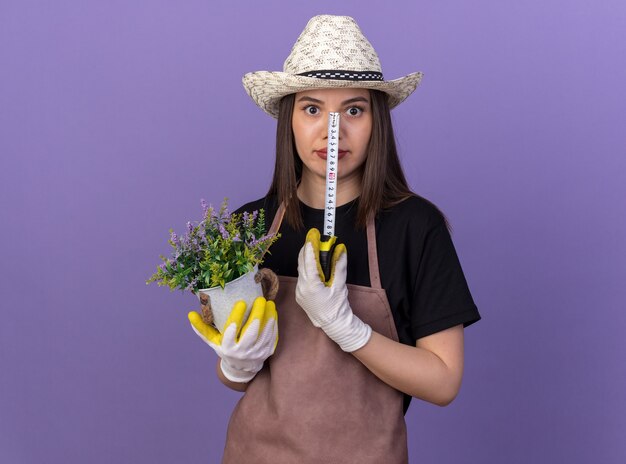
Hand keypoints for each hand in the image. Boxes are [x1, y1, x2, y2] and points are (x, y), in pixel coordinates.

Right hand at [188, 296, 277, 382]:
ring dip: (268, 317)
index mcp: (228, 347)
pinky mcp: (267, 352)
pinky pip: (272, 336)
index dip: (236, 316)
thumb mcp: (213, 340)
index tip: (241, 302)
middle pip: (251, 332)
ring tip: (268, 302)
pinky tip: (273, 312)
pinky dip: (273, 324)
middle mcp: (242, 352)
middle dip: (256, 314)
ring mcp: (257, 353)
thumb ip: (202, 328)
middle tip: (259, 299)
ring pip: (264, 333)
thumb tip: (190, 314)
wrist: (242, 368)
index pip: (232, 331)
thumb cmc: (225, 347)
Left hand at [295, 229, 371, 351]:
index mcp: (311, 285)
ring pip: (301, 269)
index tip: (312, 236)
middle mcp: (301, 288)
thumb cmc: (338, 306)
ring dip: (306, 258)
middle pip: (301, 263)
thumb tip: (341, 249)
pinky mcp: (300, 295)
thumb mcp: (340, 285)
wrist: (333, 324)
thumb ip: (339, 266)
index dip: (310, 247)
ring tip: (314, 248)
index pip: (308, 261)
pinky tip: (313, 264)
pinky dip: (306, 268)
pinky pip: (302, 277)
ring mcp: (299, 292)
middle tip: (313, 239)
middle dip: (307, 249)